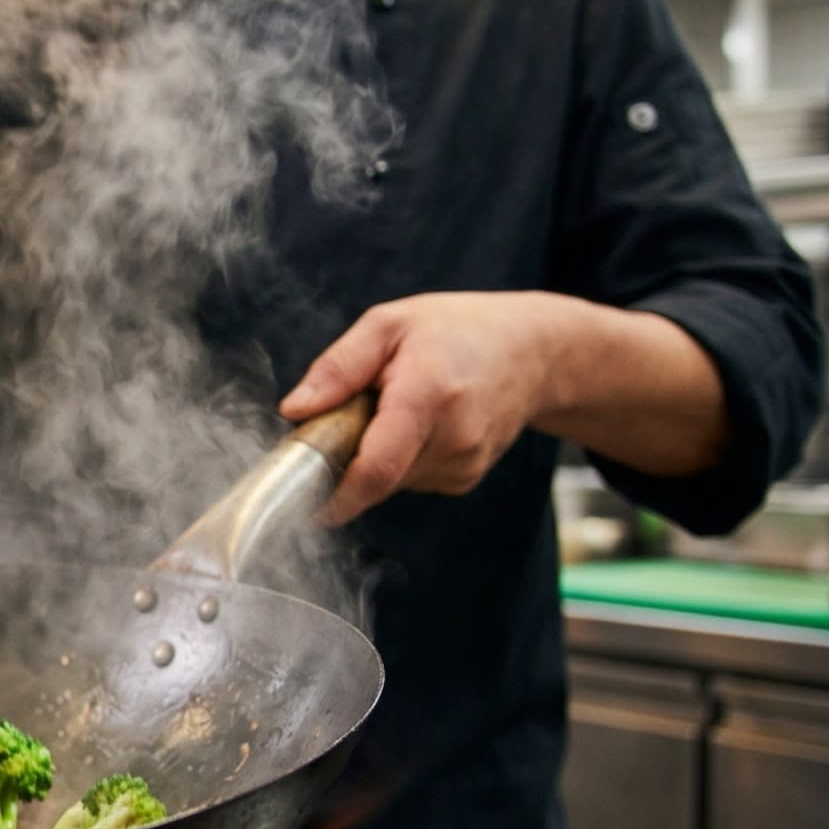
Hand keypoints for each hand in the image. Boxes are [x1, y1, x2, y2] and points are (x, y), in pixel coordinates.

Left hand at [279, 292, 567, 524]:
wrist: (534, 352)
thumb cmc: (458, 330)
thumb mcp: (389, 325)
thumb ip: (339, 367)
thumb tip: (294, 410)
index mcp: (426, 396)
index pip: (375, 469)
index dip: (335, 495)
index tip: (304, 503)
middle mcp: (452, 439)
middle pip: (375, 478)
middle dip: (346, 458)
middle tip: (350, 415)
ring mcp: (465, 464)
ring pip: (390, 481)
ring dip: (374, 456)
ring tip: (394, 409)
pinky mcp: (467, 478)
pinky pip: (411, 480)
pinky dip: (399, 459)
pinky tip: (418, 424)